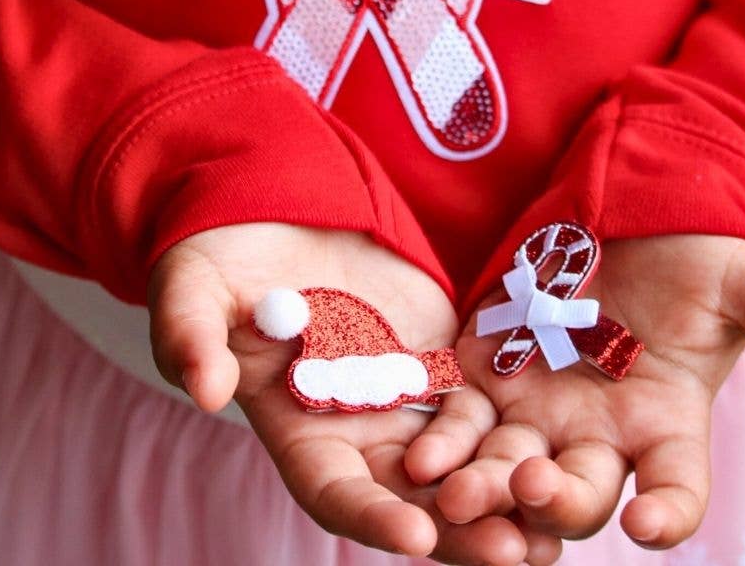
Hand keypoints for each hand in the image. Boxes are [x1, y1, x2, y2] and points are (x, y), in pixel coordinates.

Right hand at [147, 223, 561, 563]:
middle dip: (460, 529)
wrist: (272, 212)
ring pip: (455, 459)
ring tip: (553, 520)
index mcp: (294, 427)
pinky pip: (478, 399)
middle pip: (410, 495)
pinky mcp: (435, 354)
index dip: (371, 517)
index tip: (416, 536)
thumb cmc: (218, 261)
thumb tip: (204, 388)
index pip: (334, 490)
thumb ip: (192, 338)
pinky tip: (550, 449)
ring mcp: (399, 392)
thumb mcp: (192, 293)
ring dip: (500, 490)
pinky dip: (508, 428)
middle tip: (515, 554)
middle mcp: (353, 426)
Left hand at [405, 234, 744, 555]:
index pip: (675, 487)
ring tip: (457, 492)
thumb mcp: (744, 280)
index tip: (653, 526)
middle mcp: (599, 431)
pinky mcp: (488, 371)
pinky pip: (463, 418)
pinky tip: (422, 454)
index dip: (670, 511)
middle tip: (533, 490)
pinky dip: (445, 438)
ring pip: (510, 466)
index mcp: (667, 422)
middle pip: (578, 491)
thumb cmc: (693, 251)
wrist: (626, 213)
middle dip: (555, 500)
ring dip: (485, 485)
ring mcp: (539, 406)